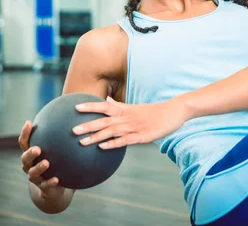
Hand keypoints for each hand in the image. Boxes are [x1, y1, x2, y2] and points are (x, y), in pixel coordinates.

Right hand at [19, 121, 65, 199]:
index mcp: (31, 154)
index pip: (25, 142)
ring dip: (39, 167)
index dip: (25, 133)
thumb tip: (73, 120)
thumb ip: (60, 138)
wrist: (53, 187)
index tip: (28, 122)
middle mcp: (30, 165)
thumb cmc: (55, 163)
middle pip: (25, 158)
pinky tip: (56, 179)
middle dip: (30, 153)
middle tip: (37, 148)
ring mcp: (35, 176)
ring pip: (33, 172)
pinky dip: (50, 181)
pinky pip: (45, 184)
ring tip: (46, 162)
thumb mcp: (57, 151)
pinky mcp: (42, 186)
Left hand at [73, 97, 187, 148]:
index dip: (90, 106)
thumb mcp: (136, 106)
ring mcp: (135, 127)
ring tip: (82, 142)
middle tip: (72, 130)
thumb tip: (106, 101)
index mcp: (126, 109)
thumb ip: (119, 105)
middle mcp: (128, 117)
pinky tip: (103, 147)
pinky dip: (113, 143)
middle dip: (88, 125)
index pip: (105, 106)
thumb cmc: (155, 110)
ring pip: (112, 131)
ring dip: (97, 136)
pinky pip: (125, 140)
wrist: (175, 111)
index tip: (75, 108)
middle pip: (105, 120)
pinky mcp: (143, 136)